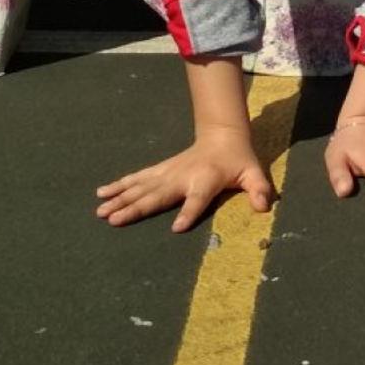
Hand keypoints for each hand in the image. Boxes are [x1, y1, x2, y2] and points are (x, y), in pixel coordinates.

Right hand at [95, 126, 274, 230]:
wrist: (222, 135)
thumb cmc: (238, 160)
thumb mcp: (253, 173)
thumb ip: (258, 189)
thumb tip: (264, 207)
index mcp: (205, 180)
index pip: (198, 199)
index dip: (189, 213)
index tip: (176, 229)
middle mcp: (182, 176)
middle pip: (157, 195)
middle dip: (136, 208)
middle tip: (113, 220)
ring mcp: (168, 172)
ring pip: (141, 187)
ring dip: (120, 198)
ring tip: (100, 211)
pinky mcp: (160, 170)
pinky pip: (137, 179)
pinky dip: (119, 185)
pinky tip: (102, 194)